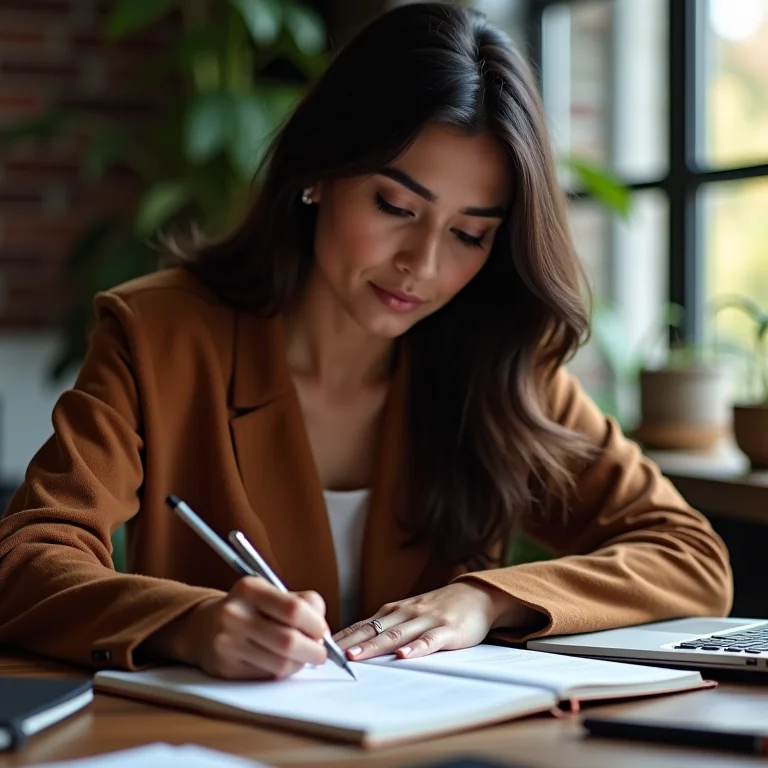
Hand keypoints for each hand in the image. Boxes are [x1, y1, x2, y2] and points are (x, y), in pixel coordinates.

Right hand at [145, 578, 328, 679]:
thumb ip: (303, 603)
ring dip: (300, 664)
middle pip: (288, 641)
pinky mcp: (225, 668)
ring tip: (301, 657)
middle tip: (320, 652)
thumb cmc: (249, 609)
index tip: (323, 631)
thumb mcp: (271, 593)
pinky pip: (266, 675)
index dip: (315, 624)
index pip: (293, 608)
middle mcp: (235, 614)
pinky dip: (282, 672)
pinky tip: (280, 662)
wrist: (202, 627)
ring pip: (280, 663)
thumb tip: (324, 631)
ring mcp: (227, 642)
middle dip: (313, 650)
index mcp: (250, 588)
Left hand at [333, 582, 516, 661]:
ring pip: (397, 634)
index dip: (342, 637)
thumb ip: (386, 627)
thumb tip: (354, 643)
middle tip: (329, 653)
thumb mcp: (409, 614)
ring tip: (356, 656)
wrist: (476, 595)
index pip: (363, 625)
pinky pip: (430, 640)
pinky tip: (405, 655)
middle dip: (351, 642)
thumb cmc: (438, 609)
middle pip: (374, 629)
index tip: (320, 647)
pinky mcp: (448, 630)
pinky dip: (417, 648)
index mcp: (394, 611)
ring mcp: (427, 620)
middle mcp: (406, 613)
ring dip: (375, 645)